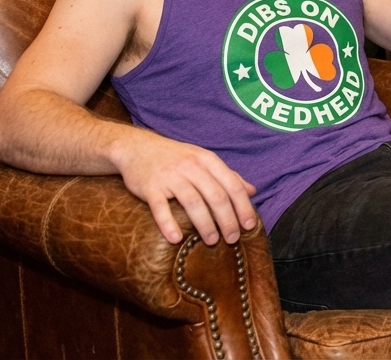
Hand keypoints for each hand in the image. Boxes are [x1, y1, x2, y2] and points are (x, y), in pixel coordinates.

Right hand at [113, 136, 257, 245]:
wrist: (138, 148)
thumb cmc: (176, 158)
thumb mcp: (204, 160)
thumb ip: (228, 175)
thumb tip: (252, 191)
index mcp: (207, 161)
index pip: (232, 185)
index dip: (243, 207)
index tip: (249, 226)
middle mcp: (191, 167)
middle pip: (216, 196)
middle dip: (227, 220)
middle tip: (232, 239)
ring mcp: (170, 176)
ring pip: (193, 202)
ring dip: (205, 224)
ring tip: (212, 241)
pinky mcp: (150, 187)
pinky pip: (160, 207)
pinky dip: (168, 224)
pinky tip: (176, 239)